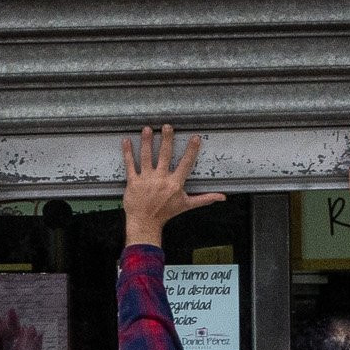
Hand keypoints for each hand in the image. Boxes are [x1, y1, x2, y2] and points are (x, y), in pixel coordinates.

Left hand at [121, 125, 224, 246]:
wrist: (145, 223)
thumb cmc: (166, 213)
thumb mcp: (187, 205)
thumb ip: (204, 198)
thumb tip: (222, 197)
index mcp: (175, 183)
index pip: (185, 164)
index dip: (191, 150)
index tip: (195, 138)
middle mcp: (161, 179)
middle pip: (165, 155)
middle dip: (166, 140)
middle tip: (167, 126)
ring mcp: (146, 179)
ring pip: (146, 157)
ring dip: (147, 142)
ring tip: (147, 129)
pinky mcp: (133, 182)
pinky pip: (130, 165)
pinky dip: (127, 153)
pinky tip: (126, 141)